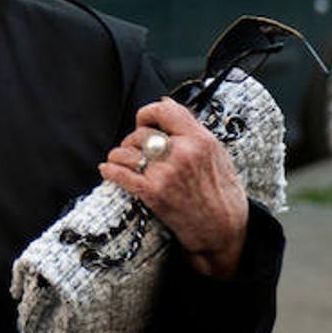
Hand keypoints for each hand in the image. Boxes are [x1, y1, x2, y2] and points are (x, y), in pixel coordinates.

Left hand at [99, 97, 249, 277]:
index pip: (164, 110)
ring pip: (126, 152)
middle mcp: (182, 153)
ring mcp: (166, 173)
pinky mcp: (153, 193)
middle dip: (133, 140)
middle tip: (135, 149)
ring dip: (119, 156)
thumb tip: (166, 103)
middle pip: (140, 133)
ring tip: (122, 160)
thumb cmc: (221, 192)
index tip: (143, 121)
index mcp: (200, 140)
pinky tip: (107, 170)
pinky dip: (110, 170)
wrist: (223, 230)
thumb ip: (191, 127)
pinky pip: (121, 175)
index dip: (147, 113)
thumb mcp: (216, 152)